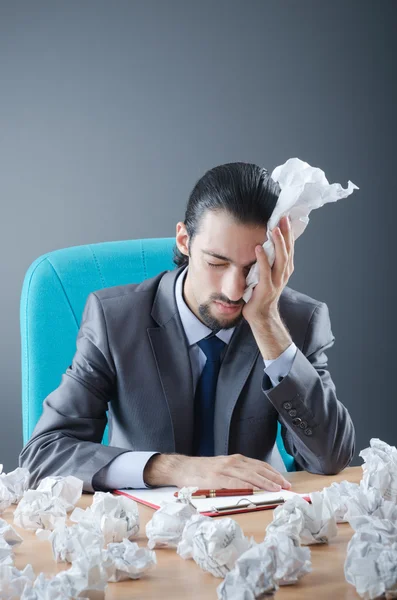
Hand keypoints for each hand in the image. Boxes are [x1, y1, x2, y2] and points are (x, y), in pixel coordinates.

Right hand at [143, 453, 291, 491]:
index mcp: (236, 460)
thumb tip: (256, 486)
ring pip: (249, 475)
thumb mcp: (223, 469)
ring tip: (276, 489)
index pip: (259, 465)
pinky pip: (234, 482)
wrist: (183, 468)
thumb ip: (237, 474)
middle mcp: (232, 462)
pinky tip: (255, 490)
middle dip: (274, 478)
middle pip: (258, 469)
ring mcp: (224, 469)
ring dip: (264, 482)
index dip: (273, 473)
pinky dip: (246, 486)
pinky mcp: (216, 478)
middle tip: (286, 486)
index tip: (284, 481)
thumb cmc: (203, 471)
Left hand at [242, 215, 294, 326]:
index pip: (289, 248)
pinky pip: (265, 271)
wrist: (261, 315)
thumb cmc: (261, 293)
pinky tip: (259, 248)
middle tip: (284, 218)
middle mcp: (283, 274)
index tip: (286, 218)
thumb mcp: (269, 274)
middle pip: (287, 251)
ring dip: (278, 243)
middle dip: (286, 234)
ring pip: (280, 259)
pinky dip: (262, 259)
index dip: (289, 233)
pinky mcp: (266, 288)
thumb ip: (270, 260)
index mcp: (285, 270)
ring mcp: (276, 281)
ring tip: (274, 229)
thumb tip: (265, 242)